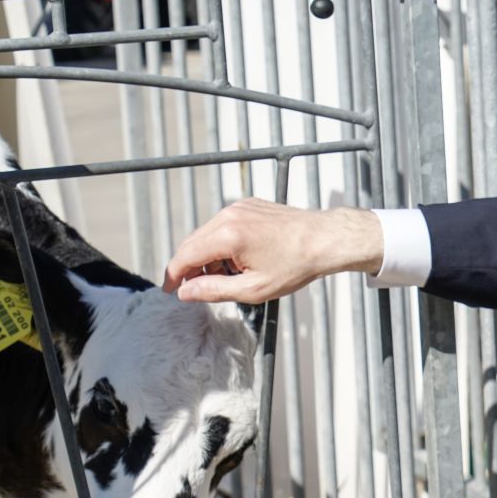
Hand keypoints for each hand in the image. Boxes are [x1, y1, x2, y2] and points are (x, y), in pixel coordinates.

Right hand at [162, 199, 383, 303]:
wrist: (325, 239)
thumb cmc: (296, 265)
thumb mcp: (253, 289)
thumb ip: (214, 291)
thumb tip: (185, 292)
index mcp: (227, 235)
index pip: (184, 256)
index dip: (174, 276)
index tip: (171, 291)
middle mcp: (229, 215)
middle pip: (192, 243)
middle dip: (190, 267)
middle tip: (196, 289)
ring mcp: (239, 207)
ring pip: (207, 234)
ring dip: (207, 256)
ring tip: (226, 277)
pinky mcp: (248, 205)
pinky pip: (223, 225)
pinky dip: (222, 243)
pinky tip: (238, 261)